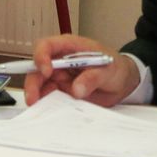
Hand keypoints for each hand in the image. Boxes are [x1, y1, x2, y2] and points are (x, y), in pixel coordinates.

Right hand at [22, 33, 140, 107]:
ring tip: (38, 107)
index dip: (42, 57)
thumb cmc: (116, 68)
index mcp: (70, 47)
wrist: (124, 83)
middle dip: (33, 83)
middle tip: (33, 98)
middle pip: (37, 68)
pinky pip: (49, 96)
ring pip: (40, 84)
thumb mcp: (108, 70)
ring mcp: (60, 76)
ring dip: (36, 95)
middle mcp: (60, 60)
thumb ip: (93, 77)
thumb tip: (76, 89)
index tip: (46, 72)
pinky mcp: (62, 90)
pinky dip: (46, 104)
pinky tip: (47, 111)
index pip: (47, 46)